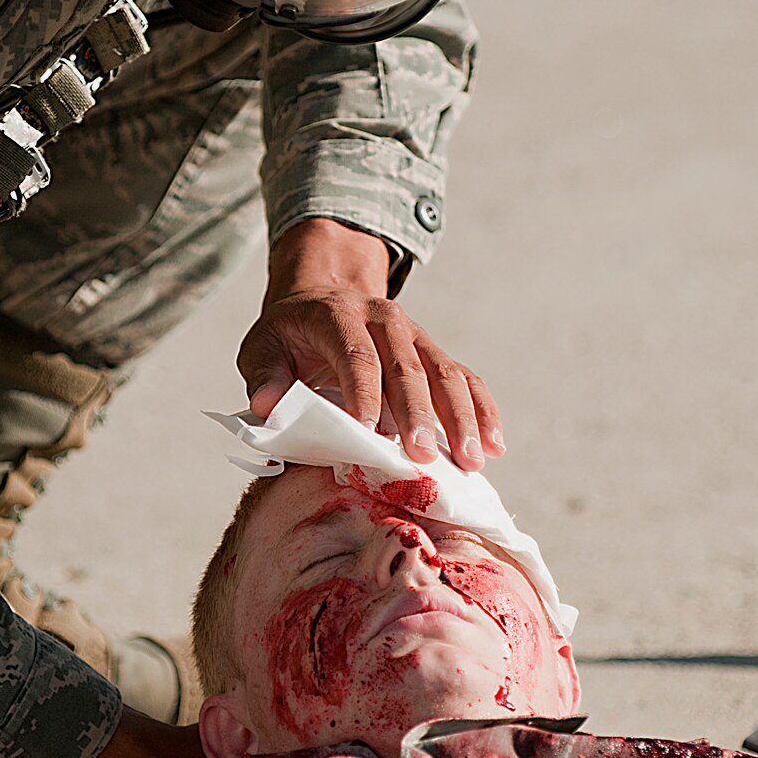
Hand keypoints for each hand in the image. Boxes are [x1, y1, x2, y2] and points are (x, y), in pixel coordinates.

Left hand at [238, 218, 502, 469]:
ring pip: (445, 373)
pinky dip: (483, 411)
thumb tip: (269, 403)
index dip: (364, 394)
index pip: (357, 355)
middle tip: (423, 458)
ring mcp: (415, 336)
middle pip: (408, 367)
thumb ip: (263, 374)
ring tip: (471, 460)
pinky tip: (495, 446)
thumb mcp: (261, 347)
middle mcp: (384, 320)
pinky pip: (465, 379)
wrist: (323, 297)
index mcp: (339, 316)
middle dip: (418, 415)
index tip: (368, 434)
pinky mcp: (433, 354)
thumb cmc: (289, 336)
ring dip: (461, 418)